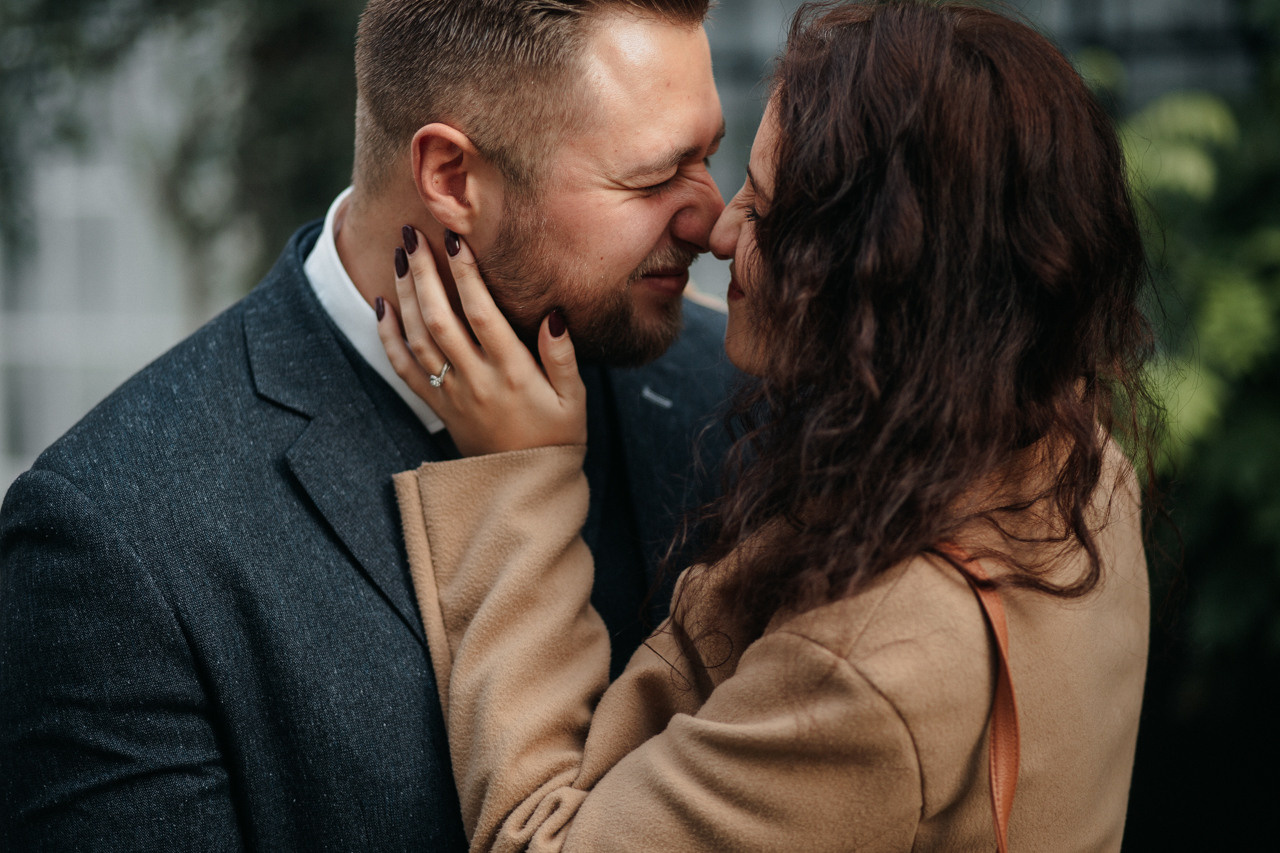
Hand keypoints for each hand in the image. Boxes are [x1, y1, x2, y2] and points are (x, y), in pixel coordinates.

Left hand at [376, 228, 586, 456]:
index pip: (483, 314)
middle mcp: (476, 381)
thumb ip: (562, 356)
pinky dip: (388, 337)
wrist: (525, 486)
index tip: (456, 240)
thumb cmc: (557, 436)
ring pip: (418, 338)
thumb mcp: (574, 398)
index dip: (467, 276)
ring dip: (405, 295)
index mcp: (512, 373)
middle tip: (413, 233)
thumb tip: (554, 314)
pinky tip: (382, 306)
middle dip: (424, 272)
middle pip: (440, 319)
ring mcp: (452, 394)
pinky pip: (404, 369)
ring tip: (400, 256)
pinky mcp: (438, 406)